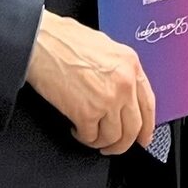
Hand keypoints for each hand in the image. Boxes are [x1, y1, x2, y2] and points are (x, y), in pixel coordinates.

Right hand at [26, 9, 155, 154]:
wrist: (39, 42)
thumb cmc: (62, 41)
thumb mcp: (104, 47)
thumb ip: (118, 71)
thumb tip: (122, 94)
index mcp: (130, 64)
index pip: (148, 105)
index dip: (146, 128)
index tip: (142, 138)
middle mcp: (124, 84)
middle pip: (133, 128)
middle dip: (122, 143)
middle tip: (113, 147)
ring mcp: (107, 100)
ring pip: (113, 137)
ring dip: (100, 141)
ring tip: (89, 135)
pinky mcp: (86, 113)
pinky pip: (90, 136)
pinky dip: (83, 137)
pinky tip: (76, 128)